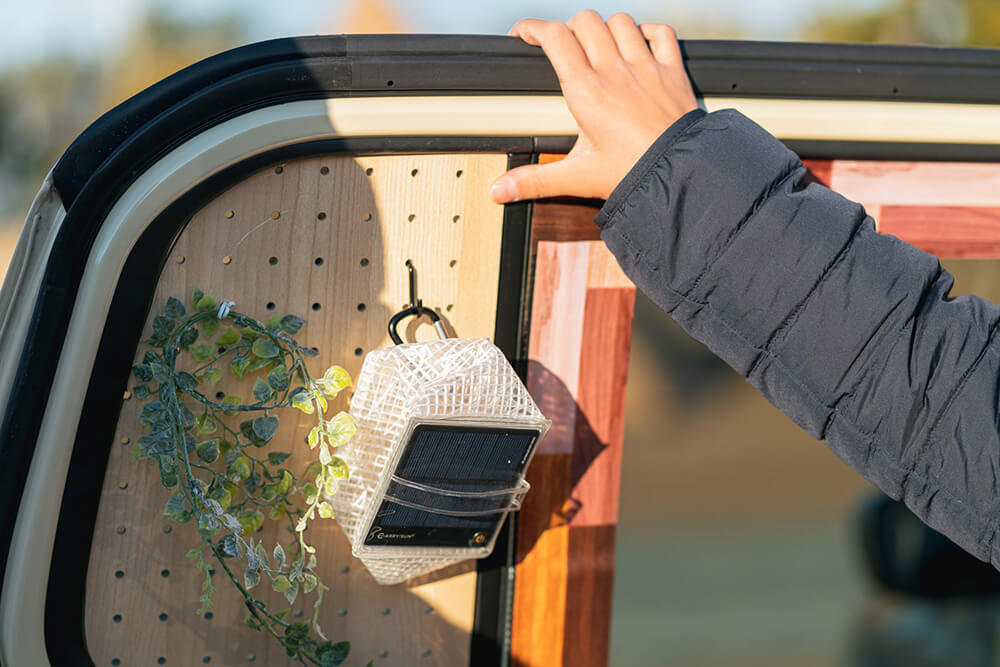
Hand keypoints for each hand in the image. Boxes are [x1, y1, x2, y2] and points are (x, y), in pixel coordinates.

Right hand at [490, 11, 698, 202]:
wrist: (682, 176)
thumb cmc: (633, 175)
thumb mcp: (578, 177)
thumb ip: (535, 181)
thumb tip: (500, 190)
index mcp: (587, 92)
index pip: (554, 38)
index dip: (533, 28)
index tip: (524, 35)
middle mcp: (616, 71)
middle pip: (585, 21)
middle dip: (569, 28)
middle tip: (563, 47)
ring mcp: (646, 67)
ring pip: (621, 22)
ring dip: (606, 29)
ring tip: (600, 47)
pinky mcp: (672, 71)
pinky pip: (661, 32)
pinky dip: (648, 32)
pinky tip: (640, 45)